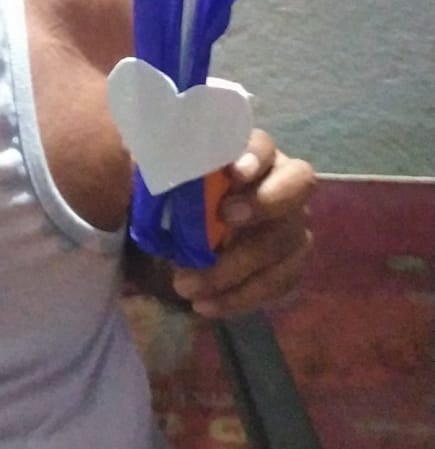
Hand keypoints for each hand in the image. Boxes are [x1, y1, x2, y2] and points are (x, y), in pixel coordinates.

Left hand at [171, 130, 314, 318]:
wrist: (176, 245)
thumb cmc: (171, 200)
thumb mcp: (158, 179)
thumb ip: (159, 166)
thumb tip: (147, 159)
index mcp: (248, 154)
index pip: (264, 143)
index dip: (255, 156)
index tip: (232, 174)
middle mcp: (281, 182)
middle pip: (299, 184)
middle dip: (264, 203)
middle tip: (226, 221)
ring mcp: (292, 224)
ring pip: (287, 240)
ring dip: (238, 267)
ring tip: (188, 286)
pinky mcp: (291, 263)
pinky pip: (281, 281)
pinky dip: (243, 297)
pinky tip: (208, 305)